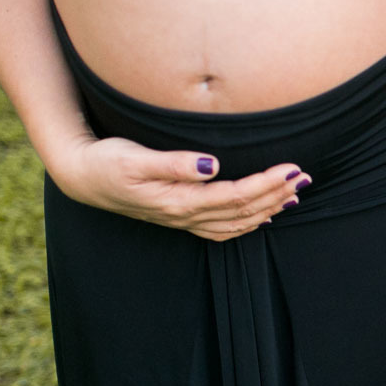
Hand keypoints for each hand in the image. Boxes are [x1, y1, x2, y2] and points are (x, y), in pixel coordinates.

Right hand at [49, 135, 310, 240]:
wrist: (81, 177)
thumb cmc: (106, 162)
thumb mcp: (135, 158)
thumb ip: (174, 163)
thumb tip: (212, 165)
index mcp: (179, 201)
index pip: (236, 195)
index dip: (267, 183)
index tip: (291, 168)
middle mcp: (186, 216)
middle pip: (244, 210)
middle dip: (277, 193)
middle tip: (304, 176)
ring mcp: (185, 220)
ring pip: (238, 222)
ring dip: (269, 208)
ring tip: (294, 193)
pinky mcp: (182, 218)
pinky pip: (224, 228)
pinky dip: (249, 221)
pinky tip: (264, 214)